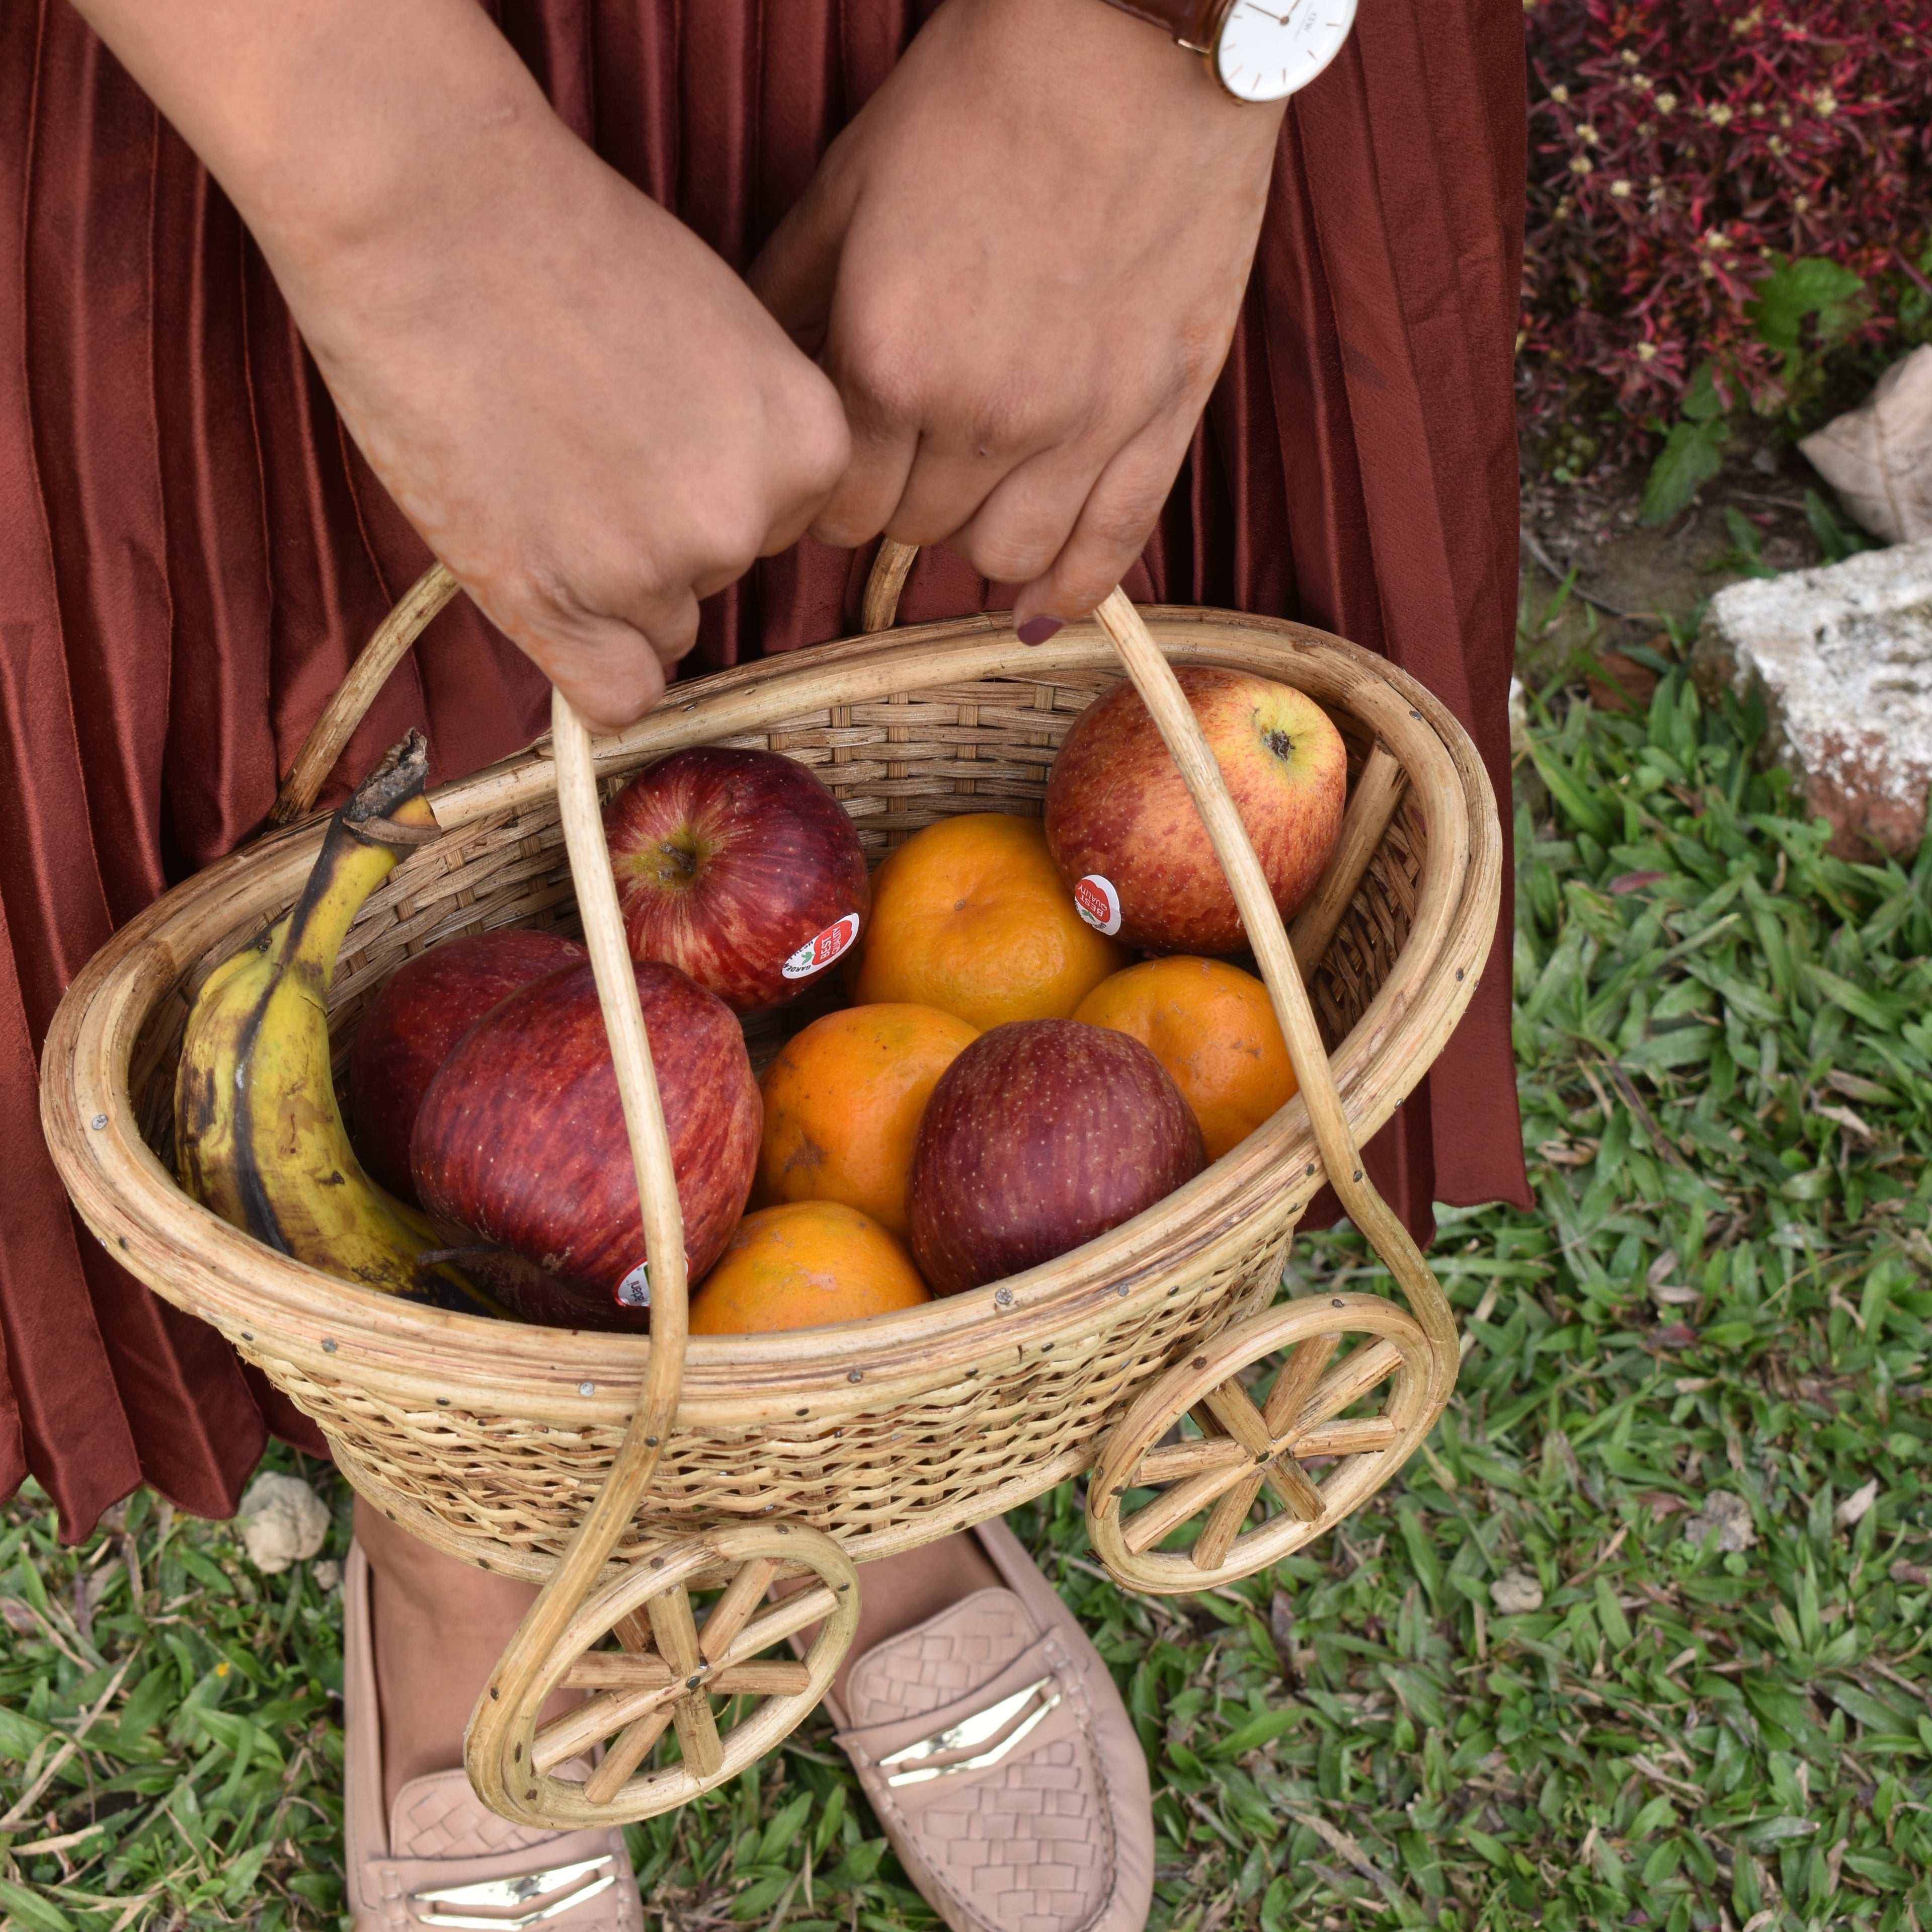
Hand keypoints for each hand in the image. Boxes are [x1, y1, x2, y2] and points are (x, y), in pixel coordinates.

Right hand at [70, 0, 848, 733]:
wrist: (428, 210)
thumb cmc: (560, 242)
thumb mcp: (717, 332)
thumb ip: (745, 435)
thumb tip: (736, 516)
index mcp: (810, 445)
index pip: (779, 522)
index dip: (706, 483)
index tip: (646, 436)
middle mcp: (747, 519)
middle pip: (715, 573)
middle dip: (656, 530)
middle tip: (573, 443)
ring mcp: (653, 571)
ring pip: (656, 625)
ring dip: (603, 581)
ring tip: (529, 472)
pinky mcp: (560, 607)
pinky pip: (614, 697)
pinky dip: (584, 666)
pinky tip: (541, 593)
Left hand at [750, 0, 1283, 638]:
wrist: (1131, 44)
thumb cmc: (978, 102)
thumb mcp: (844, 192)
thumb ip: (791, 306)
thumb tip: (757, 391)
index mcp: (890, 365)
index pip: (838, 510)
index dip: (832, 496)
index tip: (843, 470)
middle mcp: (983, 418)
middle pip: (916, 534)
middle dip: (901, 507)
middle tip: (909, 463)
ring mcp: (1081, 426)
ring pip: (1007, 556)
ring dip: (978, 542)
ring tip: (973, 502)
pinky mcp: (1160, 415)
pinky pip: (1112, 547)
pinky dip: (1069, 591)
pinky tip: (1038, 610)